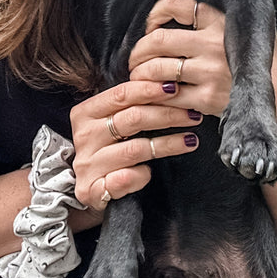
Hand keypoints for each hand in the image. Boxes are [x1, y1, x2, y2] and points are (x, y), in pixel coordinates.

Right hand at [70, 77, 201, 214]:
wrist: (89, 191)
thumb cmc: (108, 150)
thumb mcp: (113, 123)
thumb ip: (131, 106)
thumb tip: (167, 85)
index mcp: (85, 113)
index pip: (121, 94)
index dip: (149, 89)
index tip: (175, 87)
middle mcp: (84, 136)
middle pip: (131, 118)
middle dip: (167, 114)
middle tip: (193, 114)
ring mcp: (87, 164)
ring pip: (135, 149)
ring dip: (168, 144)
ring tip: (190, 140)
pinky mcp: (91, 190)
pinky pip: (124, 179)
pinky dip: (141, 175)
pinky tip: (151, 172)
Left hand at [128, 0, 231, 117]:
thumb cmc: (255, 61)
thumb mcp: (240, 29)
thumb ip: (211, 19)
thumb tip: (171, 12)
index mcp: (219, 21)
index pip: (176, 4)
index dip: (154, 13)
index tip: (148, 27)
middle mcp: (213, 43)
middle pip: (158, 40)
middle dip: (138, 51)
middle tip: (134, 60)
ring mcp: (210, 71)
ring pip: (157, 68)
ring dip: (140, 75)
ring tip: (139, 78)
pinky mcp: (207, 97)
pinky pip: (167, 96)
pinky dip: (153, 96)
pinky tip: (152, 96)